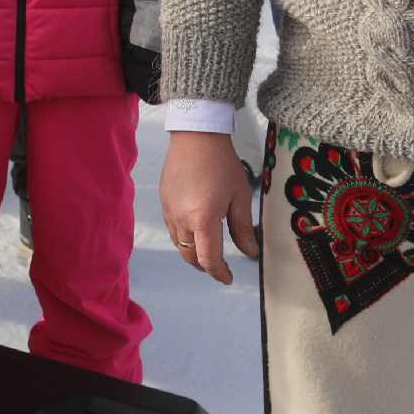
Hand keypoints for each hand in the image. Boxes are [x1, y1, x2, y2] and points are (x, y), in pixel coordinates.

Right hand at [159, 130, 259, 284]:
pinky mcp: (164, 201)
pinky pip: (172, 228)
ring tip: (207, 250)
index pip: (209, 259)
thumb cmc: (222, 164)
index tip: (228, 278)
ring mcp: (169, 210)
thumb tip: (250, 253)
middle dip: (205, 266)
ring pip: (179, 244)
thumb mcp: (239, 197)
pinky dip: (183, 237)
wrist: (196, 136)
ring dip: (192, 253)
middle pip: (190, 256)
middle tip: (219, 267)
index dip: (219, 273)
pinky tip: (194, 229)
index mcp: (203, 220)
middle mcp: (182, 219)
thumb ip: (243, 229)